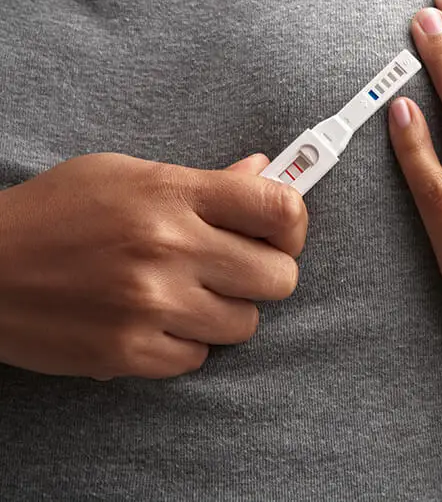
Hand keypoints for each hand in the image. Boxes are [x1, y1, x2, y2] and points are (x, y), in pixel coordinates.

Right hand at [0, 153, 306, 379]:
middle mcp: (170, 247)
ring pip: (245, 324)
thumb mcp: (128, 175)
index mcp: (174, 194)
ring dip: (225, 312)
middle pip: (280, 277)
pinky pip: (198, 358)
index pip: (280, 207)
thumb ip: (204, 181)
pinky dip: (185, 344)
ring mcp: (151, 304)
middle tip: (237, 268)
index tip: (282, 232)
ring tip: (188, 294)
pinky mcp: (128, 352)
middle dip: (266, 273)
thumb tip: (262, 173)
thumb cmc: (58, 212)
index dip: (294, 223)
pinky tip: (156, 321)